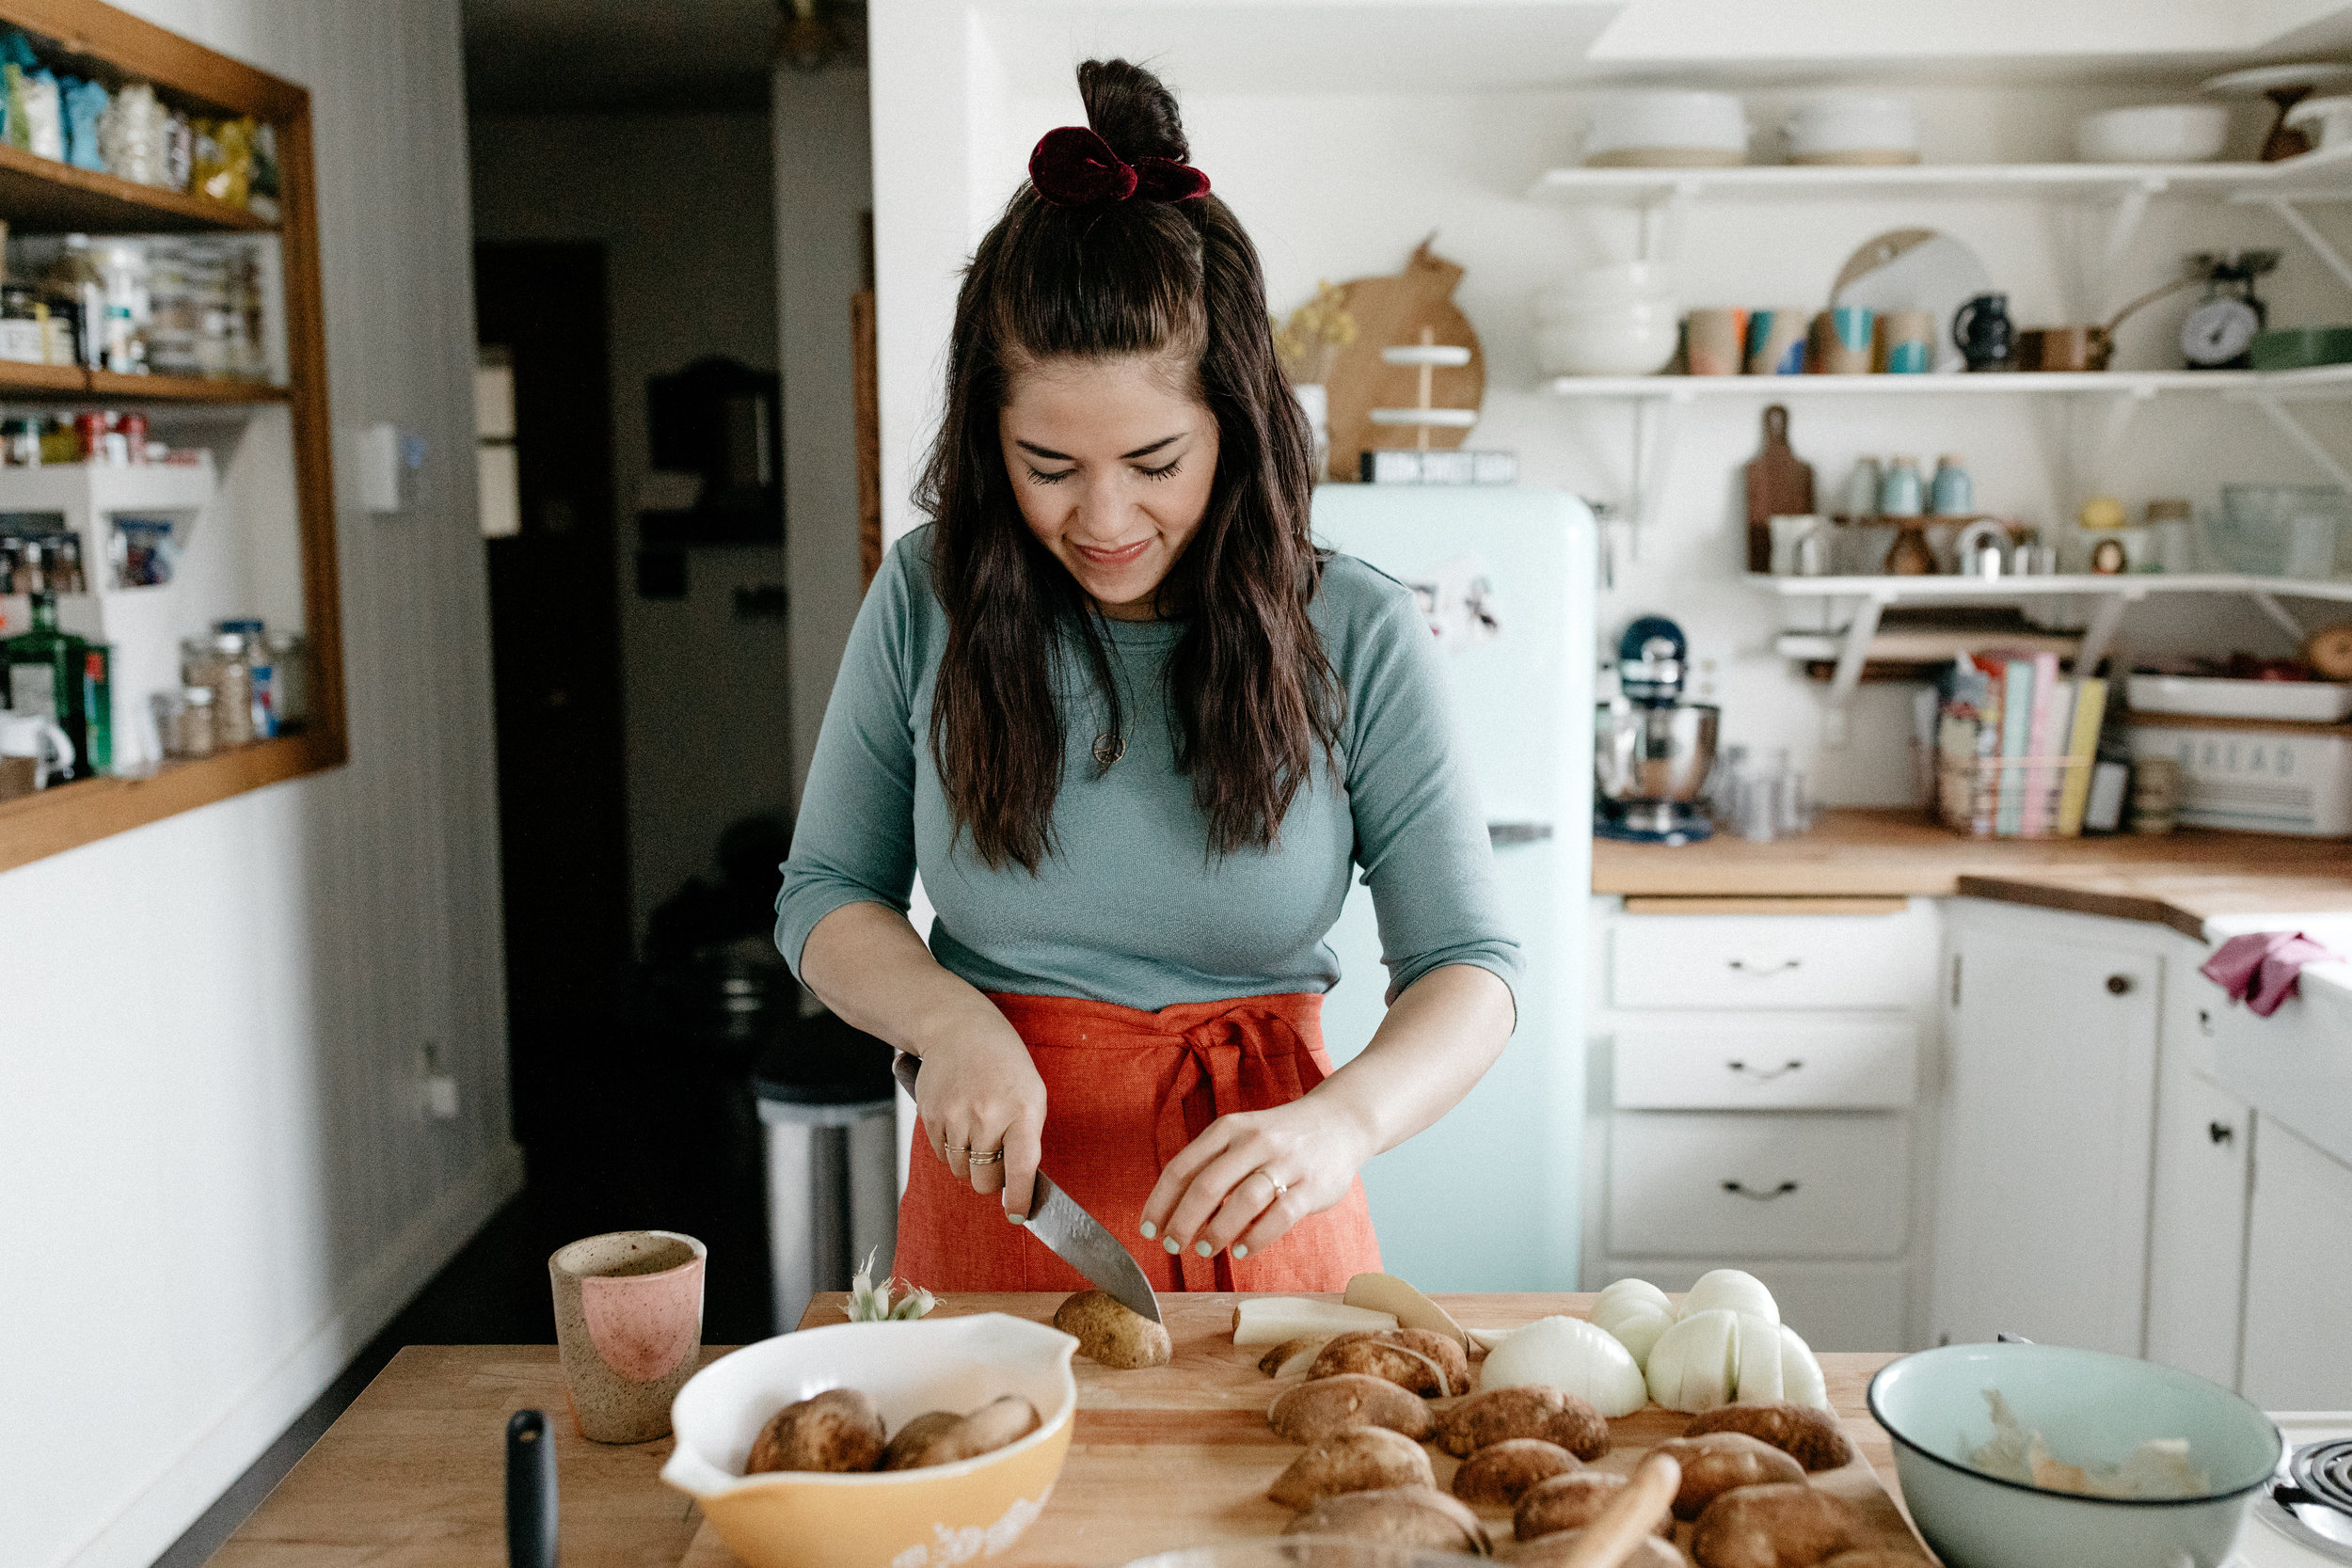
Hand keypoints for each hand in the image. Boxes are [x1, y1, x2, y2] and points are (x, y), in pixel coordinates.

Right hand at [911, 1009, 1046, 1218]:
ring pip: (960, 1171)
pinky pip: (941, 1155)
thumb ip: (1027, 1138)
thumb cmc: (1004, 1066)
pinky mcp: (930, 1115)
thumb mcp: (1030, 1094)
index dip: (1020, 1198)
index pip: (1021, 1167)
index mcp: (1022, 1111)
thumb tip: (1017, 1186)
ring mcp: (956, 1116)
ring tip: (977, 1129)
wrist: (959, 1029)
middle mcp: (988, 1116)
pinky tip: (959, 1120)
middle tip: (996, 1158)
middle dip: (991, 1180)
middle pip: (985, 1180)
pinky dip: (951, 1149)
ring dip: (969, 1163)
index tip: (1019, 1215)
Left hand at [1139, 1093, 1374, 1262]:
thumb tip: (1176, 1213)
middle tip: (1173, 1246)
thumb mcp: (1242, 1137)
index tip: (1149, 1228)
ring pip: (1243, 1201)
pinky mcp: (1313, 1185)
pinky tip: (1241, 1250)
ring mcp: (1286, 1162)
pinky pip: (1280, 1216)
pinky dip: (1256, 1238)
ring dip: (1217, 1231)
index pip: (1182, 1167)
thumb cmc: (1281, 1138)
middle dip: (1183, 1222)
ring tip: (1205, 1249)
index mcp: (1229, 1129)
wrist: (1341, 1121)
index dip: (1160, 1201)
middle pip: (1207, 1186)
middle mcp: (1255, 1141)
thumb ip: (1214, 1167)